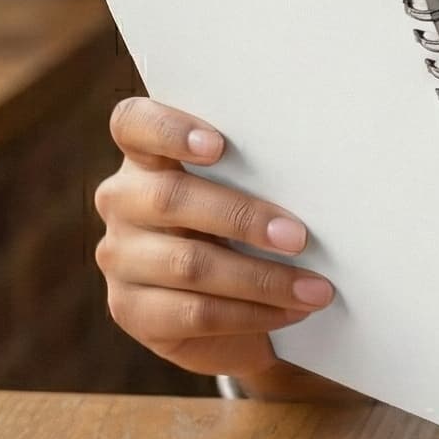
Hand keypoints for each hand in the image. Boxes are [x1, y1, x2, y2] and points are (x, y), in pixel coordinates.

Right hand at [94, 97, 355, 399]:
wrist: (236, 313)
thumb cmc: (247, 229)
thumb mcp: (246, 192)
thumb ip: (256, 172)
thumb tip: (318, 173)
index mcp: (147, 156)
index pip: (134, 124)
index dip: (169, 130)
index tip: (218, 145)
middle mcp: (123, 200)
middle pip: (170, 198)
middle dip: (242, 217)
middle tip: (299, 236)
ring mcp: (120, 258)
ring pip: (189, 264)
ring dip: (261, 278)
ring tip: (314, 288)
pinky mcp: (130, 311)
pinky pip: (194, 313)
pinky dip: (252, 314)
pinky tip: (291, 310)